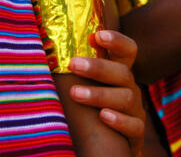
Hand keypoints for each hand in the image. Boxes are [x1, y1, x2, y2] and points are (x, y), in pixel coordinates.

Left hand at [69, 30, 144, 155]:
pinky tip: (102, 116)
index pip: (128, 51)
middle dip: (98, 67)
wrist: (106, 146)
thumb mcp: (86, 89)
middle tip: (73, 64)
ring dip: (100, 94)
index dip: (117, 41)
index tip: (97, 36)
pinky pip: (134, 126)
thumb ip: (76, 73)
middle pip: (123, 72)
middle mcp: (130, 89)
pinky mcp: (136, 134)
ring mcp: (136, 111)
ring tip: (76, 93)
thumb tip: (44, 52)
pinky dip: (119, 120)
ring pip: (126, 97)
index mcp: (119, 74)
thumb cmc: (89, 112)